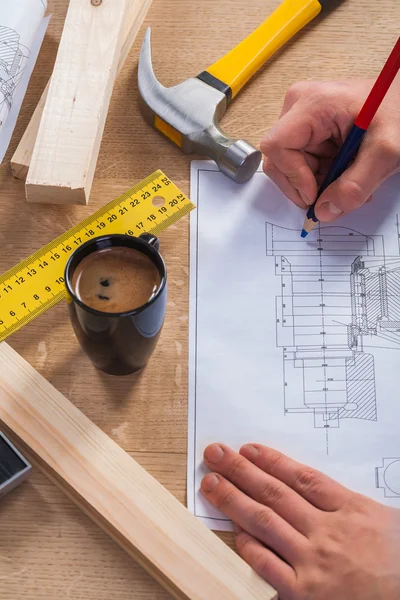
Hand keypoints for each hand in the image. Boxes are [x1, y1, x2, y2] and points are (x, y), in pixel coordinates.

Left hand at [200, 443, 399, 599]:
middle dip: (240, 471)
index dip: (271, 461)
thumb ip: (344, 503)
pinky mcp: (305, 594)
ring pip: (265, 522)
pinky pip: (267, 565)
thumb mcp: (383, 519)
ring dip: (234, 499)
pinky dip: (248, 546)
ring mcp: (314, 562)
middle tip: (215, 454)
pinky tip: (235, 530)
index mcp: (350, 509)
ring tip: (212, 483)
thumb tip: (309, 485)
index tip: (249, 449)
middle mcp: (328, 531)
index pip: (301, 478)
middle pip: (275, 493)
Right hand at [260, 78, 399, 221]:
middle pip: (280, 161)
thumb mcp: (384, 153)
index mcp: (312, 104)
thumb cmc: (399, 113)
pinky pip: (302, 164)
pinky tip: (345, 175)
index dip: (293, 176)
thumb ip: (355, 186)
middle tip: (334, 196)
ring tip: (348, 184)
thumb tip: (323, 212)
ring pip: (291, 167)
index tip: (316, 194)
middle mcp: (298, 107)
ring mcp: (301, 118)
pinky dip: (321, 178)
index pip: (277, 148)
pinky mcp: (308, 129)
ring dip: (317, 185)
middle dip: (305, 185)